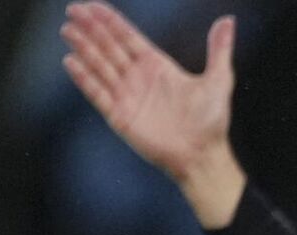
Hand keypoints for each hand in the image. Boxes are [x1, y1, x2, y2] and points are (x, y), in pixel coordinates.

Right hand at [61, 3, 245, 226]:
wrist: (203, 157)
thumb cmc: (211, 122)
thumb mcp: (219, 81)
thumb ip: (219, 50)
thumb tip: (229, 20)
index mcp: (157, 66)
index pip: (128, 37)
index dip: (110, 21)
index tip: (92, 5)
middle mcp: (138, 78)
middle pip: (109, 47)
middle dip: (91, 28)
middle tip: (73, 9)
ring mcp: (127, 96)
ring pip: (100, 66)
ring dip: (84, 48)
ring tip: (68, 30)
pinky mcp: (119, 116)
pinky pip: (98, 93)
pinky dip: (84, 78)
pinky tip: (71, 61)